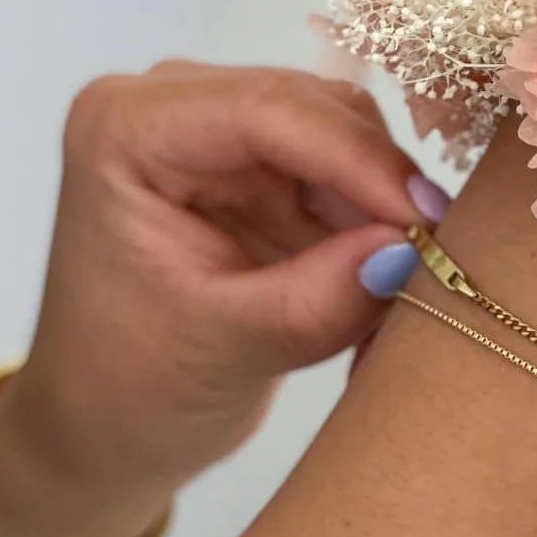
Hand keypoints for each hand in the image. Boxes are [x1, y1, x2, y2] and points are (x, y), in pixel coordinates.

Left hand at [0, 65, 438, 536]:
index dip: (357, 158)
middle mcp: (173, 107)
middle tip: (435, 265)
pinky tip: (389, 286)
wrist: (101, 429)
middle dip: (380, 185)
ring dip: (387, 210)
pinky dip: (380, 227)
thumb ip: (312, 301)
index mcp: (126, 129)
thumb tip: (408, 252)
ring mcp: (223, 134)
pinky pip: (352, 173)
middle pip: (315, 109)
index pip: (266, 110)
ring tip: (408, 289)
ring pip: (348, 136)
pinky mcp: (265, 168)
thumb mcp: (218, 351)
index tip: (426, 222)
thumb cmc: (124, 392)